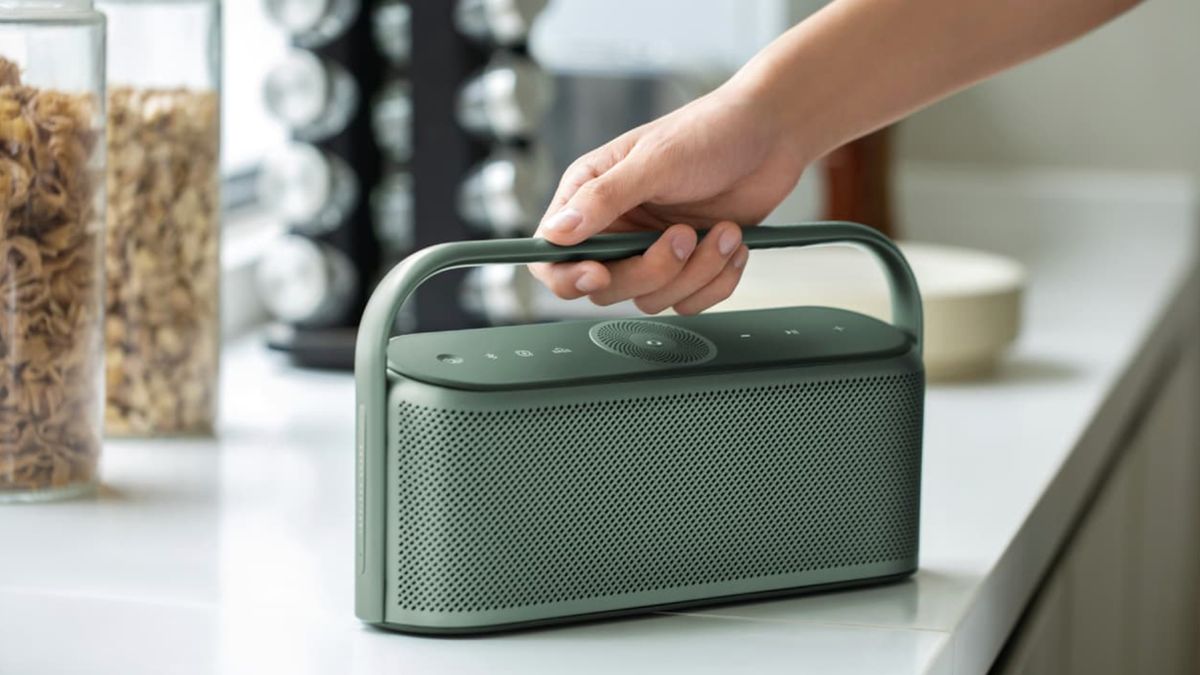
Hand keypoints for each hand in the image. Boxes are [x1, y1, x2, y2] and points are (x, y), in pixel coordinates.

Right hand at [528, 80, 808, 314]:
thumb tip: (556, 233)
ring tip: (723, 232)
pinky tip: (734, 243)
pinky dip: (717, 280)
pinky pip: (689, 300)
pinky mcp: (689, 264)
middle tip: (684, 235)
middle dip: (651, 270)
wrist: (773, 134)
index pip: (552, 255)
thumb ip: (604, 197)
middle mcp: (617, 227)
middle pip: (605, 287)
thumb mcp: (655, 160)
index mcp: (590, 196)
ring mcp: (652, 249)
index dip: (567, 276)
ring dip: (694, 273)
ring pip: (652, 298)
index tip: (600, 273)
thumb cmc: (711, 131)